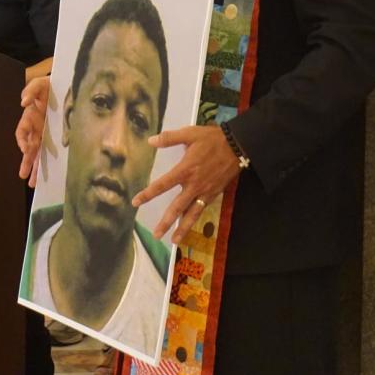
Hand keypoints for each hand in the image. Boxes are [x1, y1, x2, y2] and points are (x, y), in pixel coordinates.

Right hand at [16, 76, 55, 187]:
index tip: (25, 148)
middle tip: (23, 175)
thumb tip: (23, 102)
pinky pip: (50, 152)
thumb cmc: (49, 86)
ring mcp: (44, 134)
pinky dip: (48, 163)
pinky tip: (49, 175)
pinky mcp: (55, 137)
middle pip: (28, 148)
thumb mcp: (39, 84)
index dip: (22, 140)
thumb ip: (30, 90)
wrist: (64, 86)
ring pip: (38, 154)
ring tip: (33, 183)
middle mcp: (35, 128)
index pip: (22, 131)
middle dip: (26, 161)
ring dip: (35, 168)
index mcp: (30, 117)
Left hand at [131, 126, 240, 242]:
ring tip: (174, 241)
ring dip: (182, 228)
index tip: (136, 202)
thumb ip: (169, 138)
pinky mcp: (214, 194)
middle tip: (155, 235)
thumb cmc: (212, 139)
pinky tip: (188, 226)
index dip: (148, 194)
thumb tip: (150, 141)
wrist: (238, 146)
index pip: (162, 185)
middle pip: (176, 207)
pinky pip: (201, 210)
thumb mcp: (190, 133)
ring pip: (191, 214)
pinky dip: (194, 220)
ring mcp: (205, 192)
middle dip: (166, 222)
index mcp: (185, 170)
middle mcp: (194, 185)